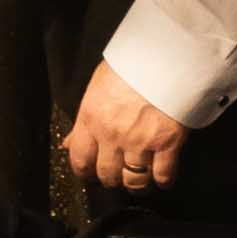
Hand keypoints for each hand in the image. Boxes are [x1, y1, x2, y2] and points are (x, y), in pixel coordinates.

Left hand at [62, 65, 187, 201]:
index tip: (91, 174)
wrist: (167, 54)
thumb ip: (84, 117)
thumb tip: (69, 143)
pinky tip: (162, 178)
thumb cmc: (132, 63)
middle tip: (119, 173)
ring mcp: (140, 142)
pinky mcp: (167, 143)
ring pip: (134, 181)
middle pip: (107, 175)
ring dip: (137, 184)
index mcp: (91, 119)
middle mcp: (112, 136)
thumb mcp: (99, 85)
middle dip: (112, 178)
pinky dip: (163, 181)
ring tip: (141, 178)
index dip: (85, 173)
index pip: (80, 160)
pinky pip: (163, 175)